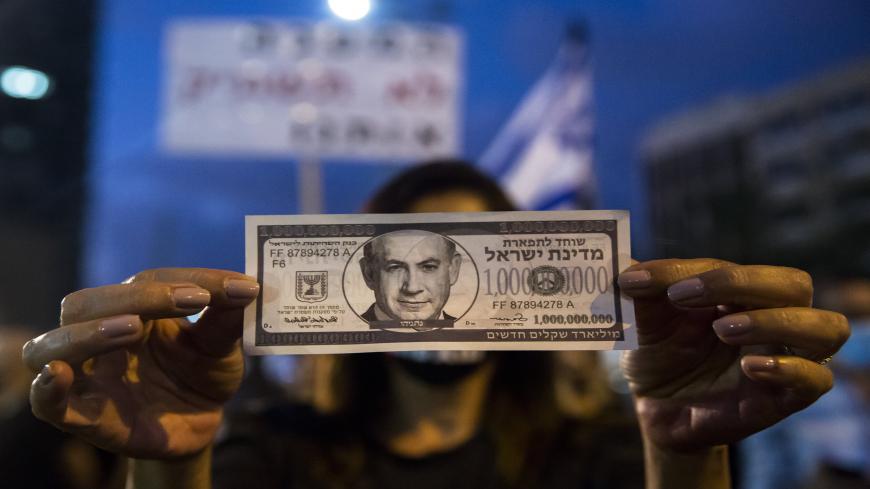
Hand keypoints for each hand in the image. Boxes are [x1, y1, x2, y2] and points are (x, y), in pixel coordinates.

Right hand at [21, 268, 259, 458]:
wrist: (200, 423)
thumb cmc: (203, 374)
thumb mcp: (222, 346)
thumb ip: (227, 319)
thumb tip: (246, 287)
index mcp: (135, 308)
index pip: (146, 281)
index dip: (187, 280)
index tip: (233, 287)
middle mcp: (101, 334)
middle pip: (87, 303)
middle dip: (135, 297)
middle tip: (190, 301)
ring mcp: (88, 375)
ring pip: (52, 345)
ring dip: (88, 333)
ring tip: (131, 328)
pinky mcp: (84, 416)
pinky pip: (47, 404)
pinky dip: (45, 389)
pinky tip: (58, 374)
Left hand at [618, 259, 849, 450]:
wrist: (657, 409)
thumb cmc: (659, 355)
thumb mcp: (644, 322)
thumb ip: (642, 293)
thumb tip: (626, 267)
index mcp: (740, 292)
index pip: (733, 268)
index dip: (690, 270)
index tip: (641, 281)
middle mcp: (772, 317)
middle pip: (792, 285)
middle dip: (741, 283)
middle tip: (684, 295)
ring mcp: (784, 356)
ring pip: (824, 327)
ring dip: (776, 322)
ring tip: (723, 330)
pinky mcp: (786, 398)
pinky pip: (816, 379)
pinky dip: (790, 369)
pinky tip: (749, 367)